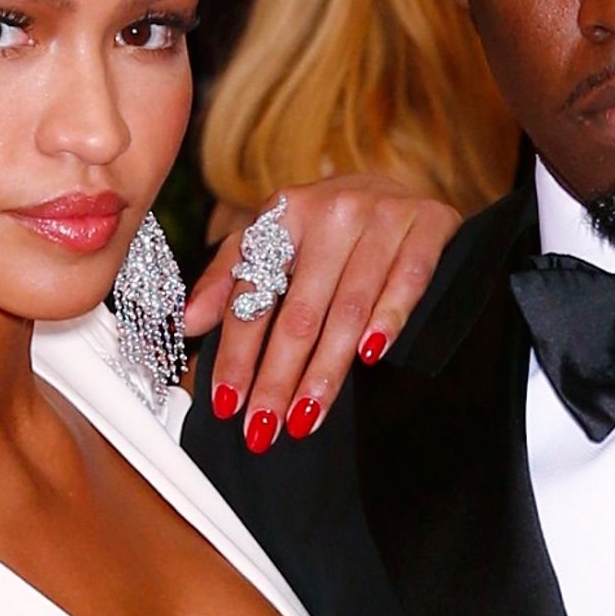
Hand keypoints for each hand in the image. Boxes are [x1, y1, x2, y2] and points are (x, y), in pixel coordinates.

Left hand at [185, 175, 460, 453]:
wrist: (404, 187)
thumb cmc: (329, 225)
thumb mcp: (274, 238)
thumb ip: (228, 277)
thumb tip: (187, 322)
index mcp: (285, 212)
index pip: (254, 294)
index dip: (237, 353)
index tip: (228, 403)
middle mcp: (332, 210)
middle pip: (299, 311)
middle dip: (278, 377)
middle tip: (264, 428)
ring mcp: (382, 214)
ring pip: (349, 309)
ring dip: (326, 371)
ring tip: (306, 418)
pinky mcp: (427, 224)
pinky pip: (407, 282)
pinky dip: (389, 320)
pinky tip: (370, 357)